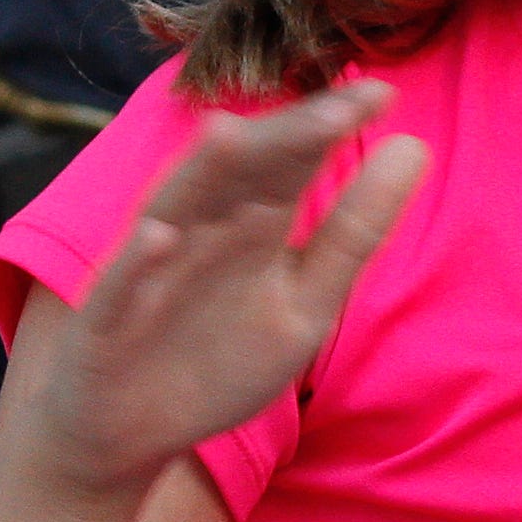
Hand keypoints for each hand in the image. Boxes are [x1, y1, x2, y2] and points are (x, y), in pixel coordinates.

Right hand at [26, 81, 427, 498]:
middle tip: (337, 108)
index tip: (383, 93)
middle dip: (282, 140)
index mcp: (253, 223)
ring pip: (174, 211)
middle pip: (239, 174)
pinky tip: (157, 238)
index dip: (330, 128)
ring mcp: (149, 271)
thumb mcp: (307, 299)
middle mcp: (201, 230)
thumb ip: (354, 230)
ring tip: (230, 133)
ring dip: (198, 176)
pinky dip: (136, 264)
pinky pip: (121, 288)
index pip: (294, 162)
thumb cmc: (218, 354)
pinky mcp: (108, 319)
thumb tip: (413, 146)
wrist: (132, 428)